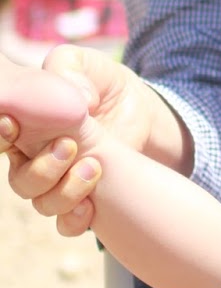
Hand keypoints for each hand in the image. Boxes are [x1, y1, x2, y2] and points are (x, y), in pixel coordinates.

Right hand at [2, 45, 190, 233]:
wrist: (139, 108)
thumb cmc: (102, 84)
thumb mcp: (86, 63)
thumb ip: (69, 69)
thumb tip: (76, 100)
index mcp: (24, 126)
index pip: (2, 139)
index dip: (2, 136)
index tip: (13, 125)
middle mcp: (33, 158)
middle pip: (20, 180)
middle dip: (42, 168)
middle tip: (69, 145)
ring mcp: (58, 181)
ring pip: (42, 202)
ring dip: (64, 191)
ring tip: (93, 166)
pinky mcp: (84, 198)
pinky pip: (68, 223)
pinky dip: (75, 219)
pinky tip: (90, 205)